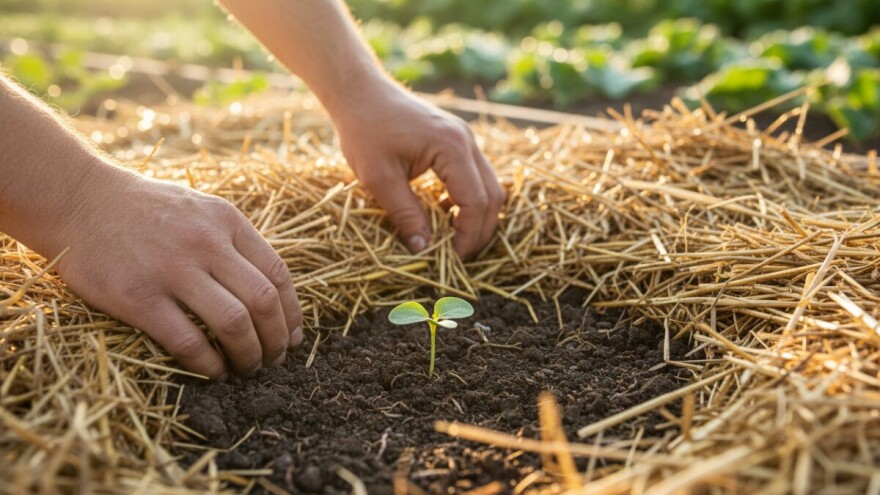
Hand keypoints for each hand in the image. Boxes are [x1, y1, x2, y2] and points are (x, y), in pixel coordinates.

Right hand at [53, 167, 302, 378]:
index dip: (292, 313)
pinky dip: (209, 364)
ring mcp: (172, 269)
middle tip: (274, 360)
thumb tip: (272, 292)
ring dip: (249, 355)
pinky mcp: (139, 297)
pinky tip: (214, 372)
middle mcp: (205, 243)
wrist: (79, 199)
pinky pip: (188, 341)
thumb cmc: (146, 209)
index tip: (293, 337)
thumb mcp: (201, 209)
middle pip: (262, 302)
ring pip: (233, 323)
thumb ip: (235, 243)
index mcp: (227, 221)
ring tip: (248, 370)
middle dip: (276, 339)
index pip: (277, 274)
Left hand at [331, 78, 504, 258]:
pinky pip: (475, 177)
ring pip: (489, 187)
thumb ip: (405, 215)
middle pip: (493, 196)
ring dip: (476, 217)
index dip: (468, 236)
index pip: (476, 202)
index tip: (450, 258)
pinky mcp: (457, 141)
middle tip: (457, 257)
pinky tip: (445, 215)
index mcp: (451, 147)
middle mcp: (467, 141)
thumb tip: (424, 250)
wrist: (360, 92)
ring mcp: (465, 139)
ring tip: (453, 241)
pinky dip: (468, 201)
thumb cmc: (364, 130)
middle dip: (479, 231)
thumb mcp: (378, 178)